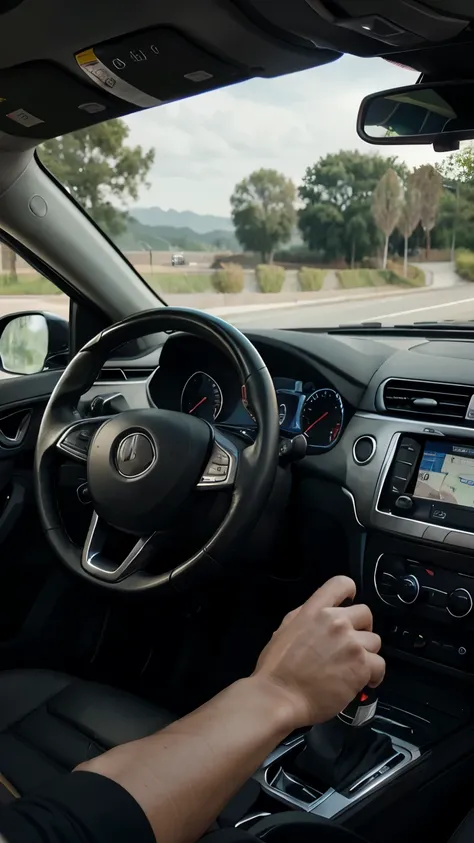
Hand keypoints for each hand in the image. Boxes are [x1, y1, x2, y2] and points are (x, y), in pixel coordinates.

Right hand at [252, 576, 384, 728]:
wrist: (279, 695)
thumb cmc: (276, 669)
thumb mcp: (285, 629)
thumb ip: (306, 617)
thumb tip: (322, 616)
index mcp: (314, 610)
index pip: (342, 583)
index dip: (350, 592)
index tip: (349, 605)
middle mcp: (336, 622)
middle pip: (365, 613)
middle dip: (360, 629)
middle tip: (351, 646)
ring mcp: (350, 643)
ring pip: (374, 641)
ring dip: (366, 654)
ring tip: (353, 668)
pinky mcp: (361, 665)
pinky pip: (379, 665)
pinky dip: (373, 675)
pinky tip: (363, 682)